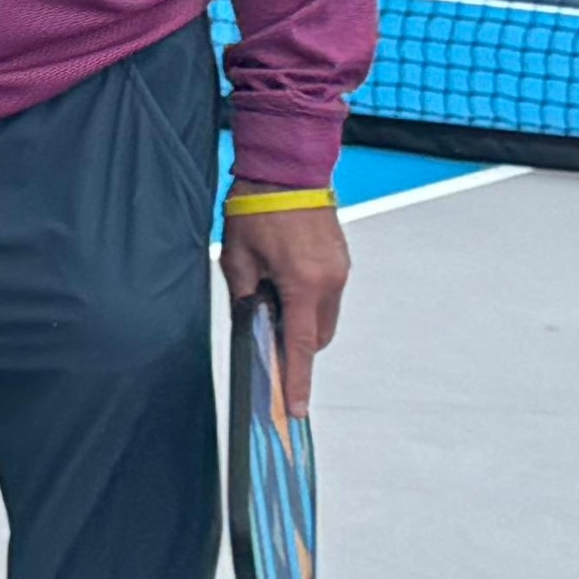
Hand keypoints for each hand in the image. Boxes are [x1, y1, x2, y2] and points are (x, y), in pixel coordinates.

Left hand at [218, 196, 347, 421]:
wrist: (287, 169)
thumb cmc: (257, 211)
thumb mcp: (237, 259)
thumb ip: (245, 298)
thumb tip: (251, 325)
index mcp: (303, 284)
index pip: (300, 347)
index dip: (296, 380)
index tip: (295, 408)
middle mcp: (330, 281)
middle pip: (317, 337)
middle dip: (295, 345)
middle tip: (265, 330)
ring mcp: (340, 270)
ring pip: (324, 317)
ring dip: (302, 320)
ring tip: (271, 294)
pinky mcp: (341, 260)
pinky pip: (328, 295)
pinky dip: (309, 300)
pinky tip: (284, 281)